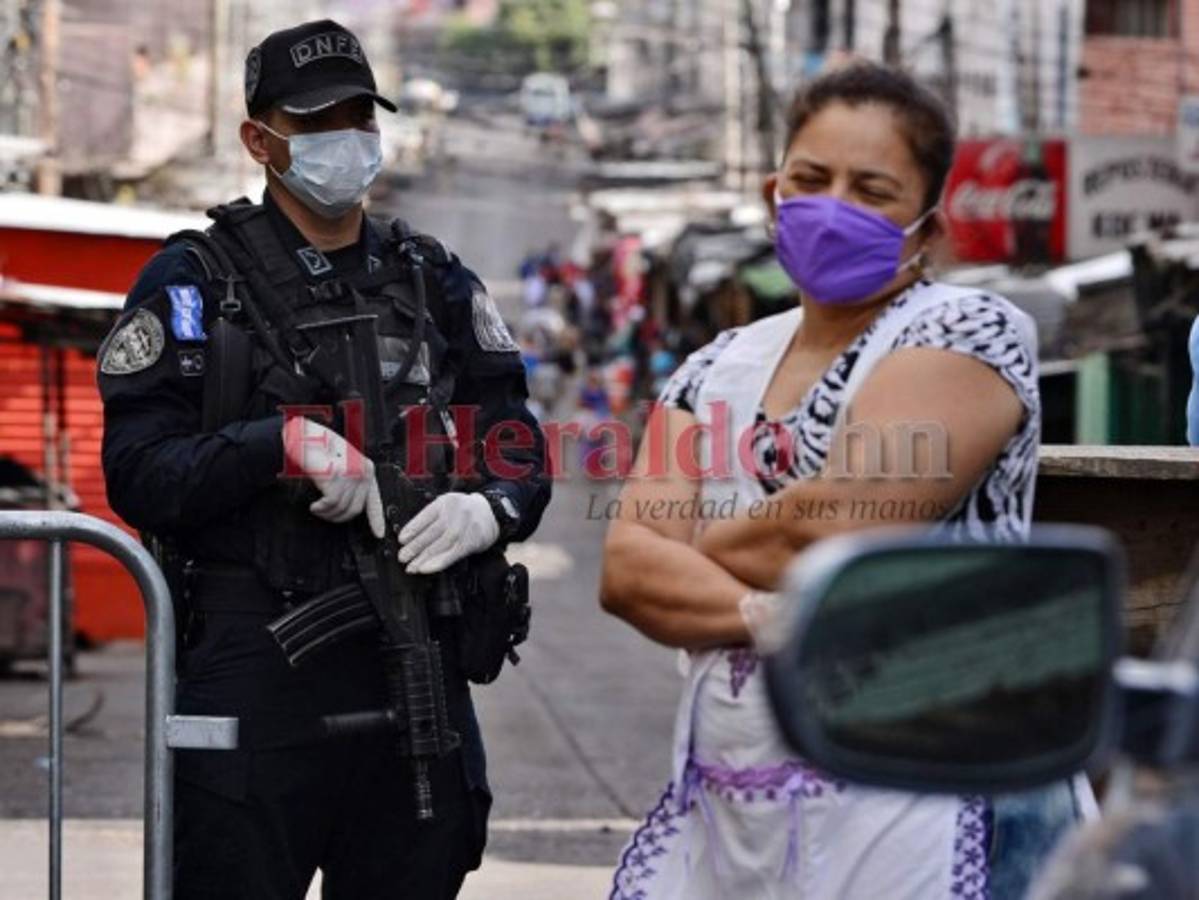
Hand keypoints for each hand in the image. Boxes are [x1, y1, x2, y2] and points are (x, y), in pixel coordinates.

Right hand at [283, 417, 383, 537]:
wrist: (302, 436)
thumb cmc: (319, 450)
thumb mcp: (341, 466)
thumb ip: (351, 484)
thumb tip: (352, 507)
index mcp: (367, 469)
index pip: (374, 500)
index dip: (376, 519)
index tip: (379, 534)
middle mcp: (363, 471)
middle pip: (355, 509)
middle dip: (339, 517)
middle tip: (324, 514)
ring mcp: (351, 474)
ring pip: (342, 508)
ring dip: (327, 513)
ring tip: (317, 508)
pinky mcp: (337, 477)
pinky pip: (331, 504)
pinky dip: (321, 509)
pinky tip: (314, 506)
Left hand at [397, 492, 499, 574]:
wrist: (491, 512)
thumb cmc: (464, 510)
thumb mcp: (447, 505)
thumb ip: (431, 516)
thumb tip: (409, 536)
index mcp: (444, 503)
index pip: (424, 517)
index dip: (412, 529)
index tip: (401, 540)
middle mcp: (454, 514)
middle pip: (431, 533)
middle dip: (414, 547)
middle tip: (402, 557)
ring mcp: (463, 529)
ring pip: (440, 545)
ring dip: (423, 558)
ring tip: (412, 567)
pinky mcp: (471, 542)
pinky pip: (452, 554)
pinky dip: (438, 563)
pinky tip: (427, 568)